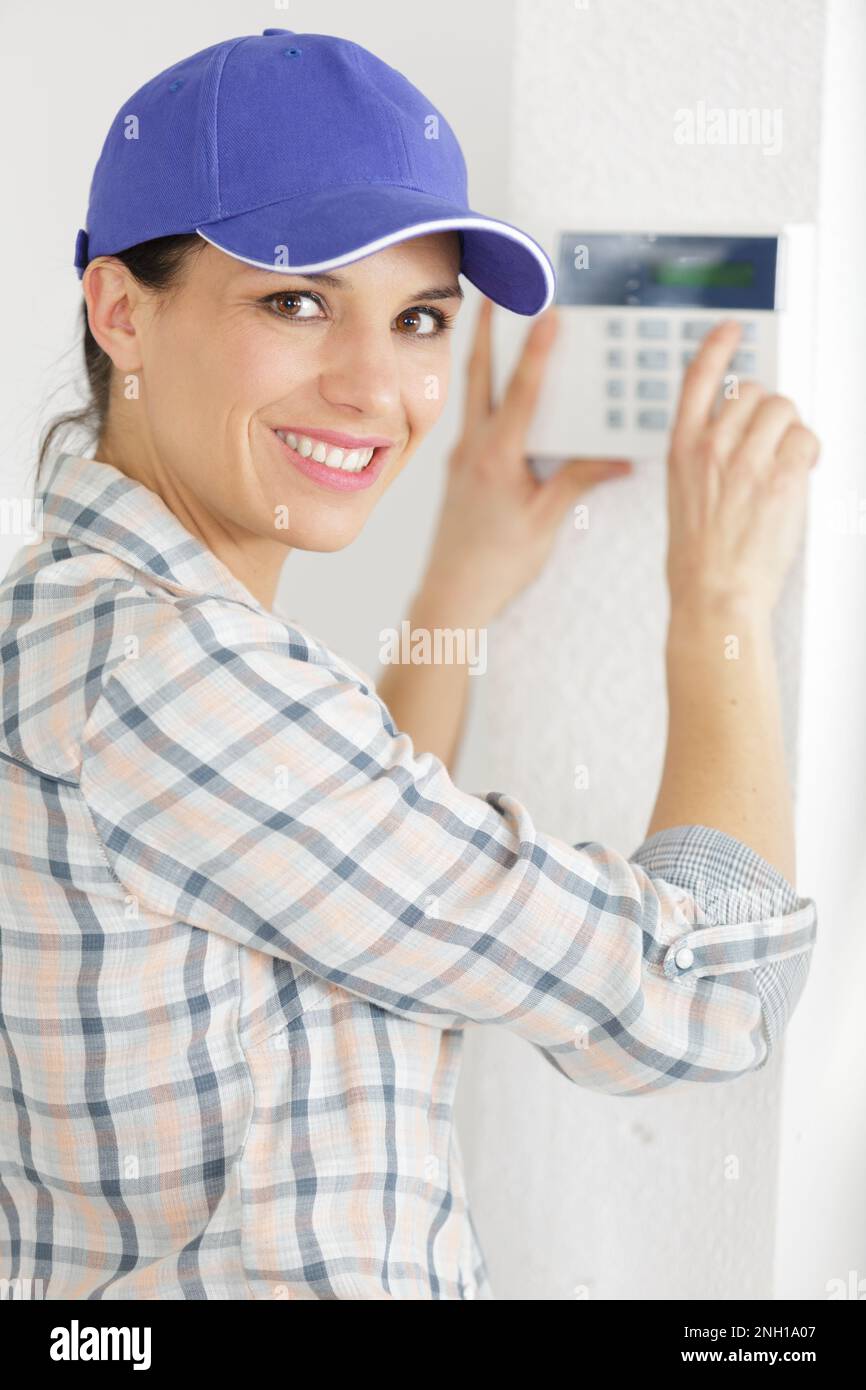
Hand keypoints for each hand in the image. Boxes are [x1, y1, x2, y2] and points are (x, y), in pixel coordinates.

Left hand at [418, 298, 631, 626]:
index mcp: (496, 458)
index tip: (547, 313)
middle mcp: (473, 449)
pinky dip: (482, 391)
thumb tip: (621, 457)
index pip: (520, 393)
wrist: (451, 594)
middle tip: (497, 289)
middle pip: (480, 375)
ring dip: (482, 354)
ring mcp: (462, 457)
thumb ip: (579, 481)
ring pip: (471, 393)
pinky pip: (472, 417)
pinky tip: (493, 387)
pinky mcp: (460, 469)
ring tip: (491, 319)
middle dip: (490, 329)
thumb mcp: (544, 522)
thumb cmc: (495, 565)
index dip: (537, 351)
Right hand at [666, 321, 819, 615]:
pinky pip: (805, 439)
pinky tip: (797, 476)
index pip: (697, 380)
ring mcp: (746, 462)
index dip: (717, 347)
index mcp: (682, 451)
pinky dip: (808, 454)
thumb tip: (732, 440)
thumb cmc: (696, 561)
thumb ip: (704, 461)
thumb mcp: (682, 498)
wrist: (714, 596)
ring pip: (783, 409)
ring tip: (784, 461)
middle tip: (770, 439)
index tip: (730, 330)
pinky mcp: (780, 478)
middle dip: (768, 411)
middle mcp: (712, 449)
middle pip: (753, 391)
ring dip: (791, 431)